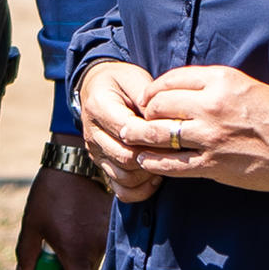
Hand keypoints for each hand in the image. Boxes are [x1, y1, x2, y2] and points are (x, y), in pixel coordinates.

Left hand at [18, 163, 111, 269]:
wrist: (74, 163)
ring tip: (68, 233)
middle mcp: (98, 246)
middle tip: (56, 254)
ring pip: (96, 260)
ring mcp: (109, 235)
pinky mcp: (115, 224)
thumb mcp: (32, 223)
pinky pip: (103, 243)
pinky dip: (91, 241)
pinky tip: (79, 224)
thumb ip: (26, 253)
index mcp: (76, 250)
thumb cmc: (50, 193)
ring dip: (81, 256)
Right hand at [75, 61, 164, 200]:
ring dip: (149, 173)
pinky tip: (154, 176)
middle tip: (175, 148)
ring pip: (125, 177)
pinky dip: (140, 189)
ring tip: (165, 160)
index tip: (174, 131)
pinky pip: (121, 190)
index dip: (154, 135)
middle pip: (126, 157)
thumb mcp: (135, 79)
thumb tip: (162, 119)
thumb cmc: (121, 82)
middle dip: (154, 155)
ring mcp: (96, 153)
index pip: (128, 131)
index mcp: (99, 107)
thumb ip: (148, 98)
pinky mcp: (102, 166)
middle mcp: (93, 133)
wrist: (97, 88)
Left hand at [124, 65, 268, 194]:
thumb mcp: (247, 86)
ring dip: (140, 136)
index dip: (152, 91)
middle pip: (158, 105)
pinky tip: (145, 160)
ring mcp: (211, 137)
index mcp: (221, 80)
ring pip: (157, 134)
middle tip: (138, 120)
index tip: (149, 99)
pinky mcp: (213, 165)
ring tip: (132, 138)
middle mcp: (212, 105)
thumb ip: (213, 86)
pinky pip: (170, 164)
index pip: (169, 80)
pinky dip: (152, 162)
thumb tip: (180, 91)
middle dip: (144, 113)